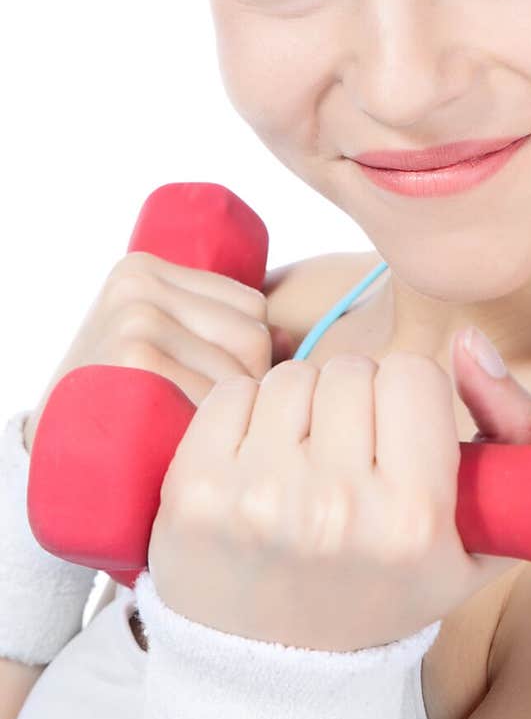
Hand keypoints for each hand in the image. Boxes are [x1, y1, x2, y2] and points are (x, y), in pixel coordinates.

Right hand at [22, 252, 292, 454]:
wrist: (49, 450)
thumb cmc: (113, 400)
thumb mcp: (153, 346)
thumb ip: (210, 331)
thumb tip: (292, 340)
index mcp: (146, 269)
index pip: (252, 305)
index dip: (255, 355)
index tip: (225, 391)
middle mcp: (138, 284)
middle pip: (252, 334)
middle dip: (251, 388)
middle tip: (222, 426)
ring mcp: (134, 318)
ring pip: (239, 371)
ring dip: (239, 417)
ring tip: (210, 441)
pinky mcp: (131, 358)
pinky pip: (214, 394)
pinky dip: (217, 428)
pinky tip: (199, 447)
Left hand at [145, 330, 530, 650]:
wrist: (276, 669)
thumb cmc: (385, 587)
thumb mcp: (482, 535)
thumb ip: (515, 427)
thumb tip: (467, 340)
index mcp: (412, 519)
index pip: (413, 373)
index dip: (407, 401)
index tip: (396, 443)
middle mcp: (333, 509)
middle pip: (350, 369)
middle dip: (352, 403)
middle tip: (346, 460)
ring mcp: (256, 497)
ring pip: (291, 375)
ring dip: (299, 407)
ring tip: (301, 465)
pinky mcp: (192, 490)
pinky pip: (230, 391)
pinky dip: (245, 415)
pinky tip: (255, 466)